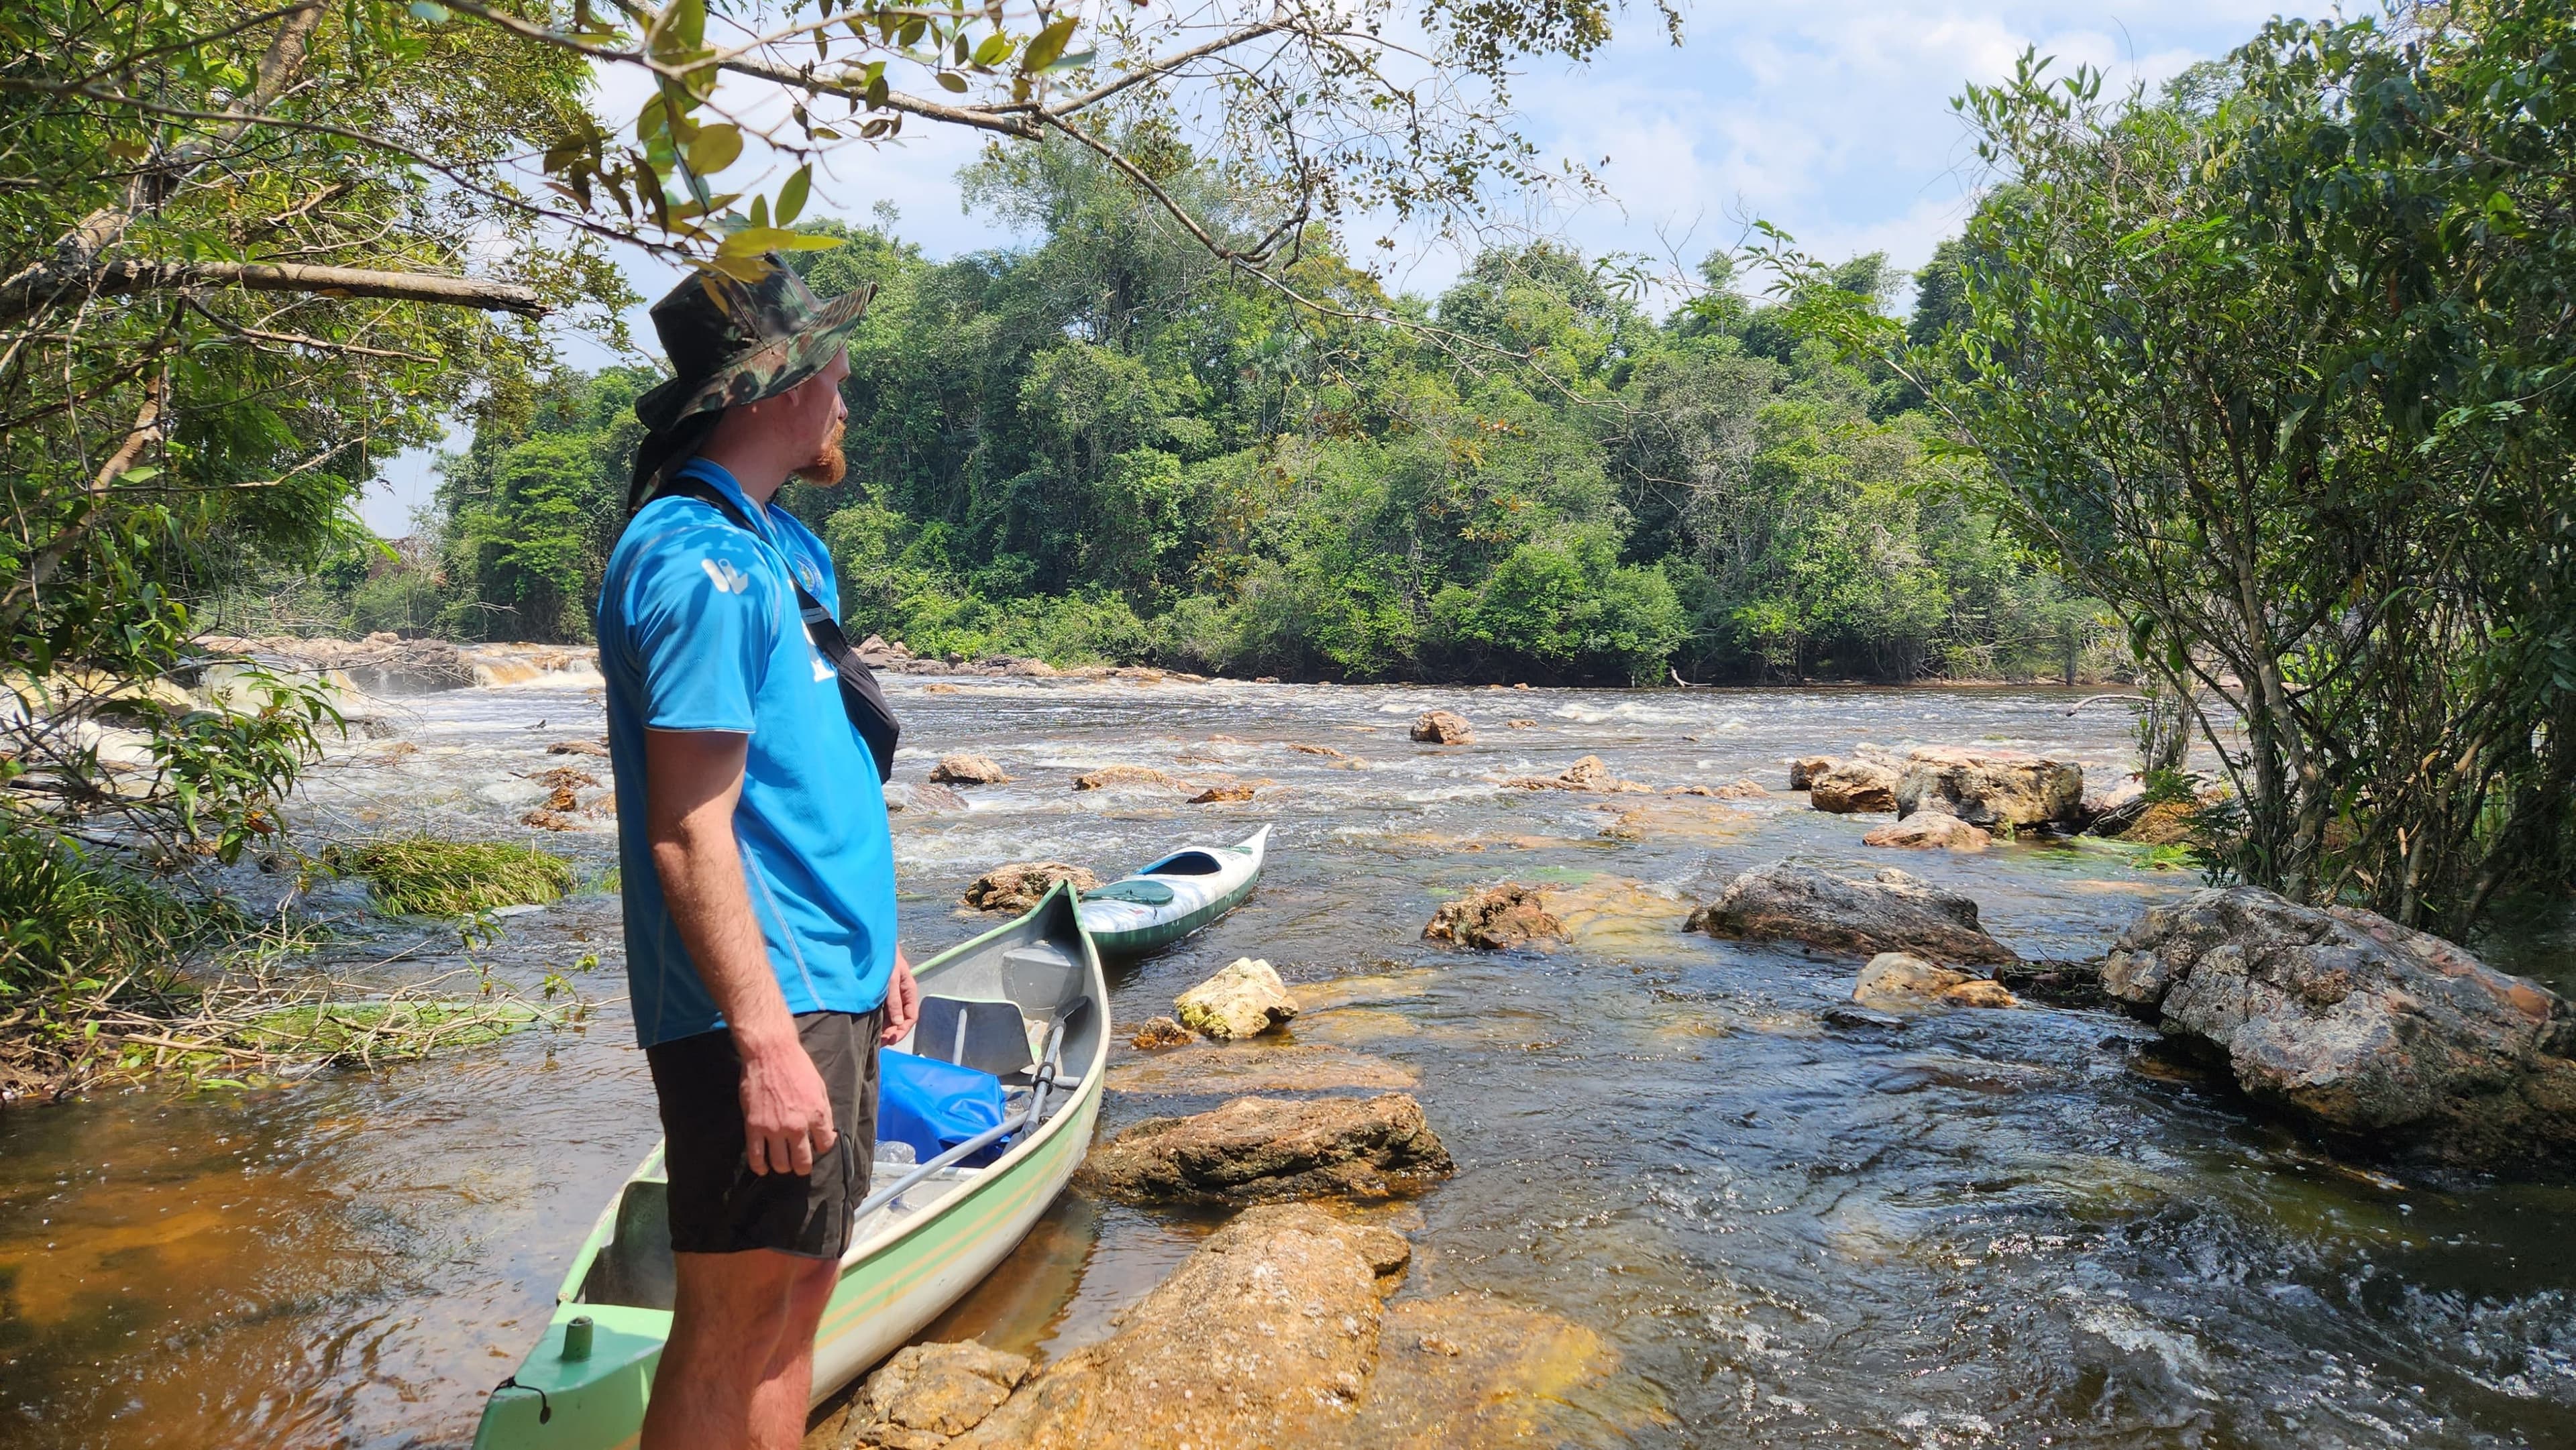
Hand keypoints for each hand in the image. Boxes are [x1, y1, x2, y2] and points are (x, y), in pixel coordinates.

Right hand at [737, 1028, 834, 1176]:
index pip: (825, 1145)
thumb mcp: (820, 1087)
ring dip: (783, 1167)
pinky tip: (763, 1168)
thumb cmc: (797, 1066)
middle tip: (800, 1166)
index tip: (817, 1145)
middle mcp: (797, 1126)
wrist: (770, 1053)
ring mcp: (774, 1128)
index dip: (822, 1146)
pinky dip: (760, 1167)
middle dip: (803, 1167)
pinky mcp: (754, 1127)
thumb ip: (824, 1112)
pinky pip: (756, 1156)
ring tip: (783, 1164)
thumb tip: (826, 1132)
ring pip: (780, 1163)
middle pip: (802, 1161)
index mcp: (816, 1114)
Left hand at [881, 949, 919, 1045]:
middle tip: (879, 1042)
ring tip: (873, 1036)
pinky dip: (879, 1019)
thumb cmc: (886, 959)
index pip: (911, 1017)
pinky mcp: (882, 993)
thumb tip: (898, 1023)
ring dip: (885, 1027)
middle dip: (892, 1032)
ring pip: (892, 1016)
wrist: (873, 943)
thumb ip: (894, 1001)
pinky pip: (883, 1010)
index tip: (890, 1040)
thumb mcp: (891, 980)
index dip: (902, 1030)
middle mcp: (902, 995)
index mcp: (909, 992)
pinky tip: (870, 1025)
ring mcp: (892, 995)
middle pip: (901, 1019)